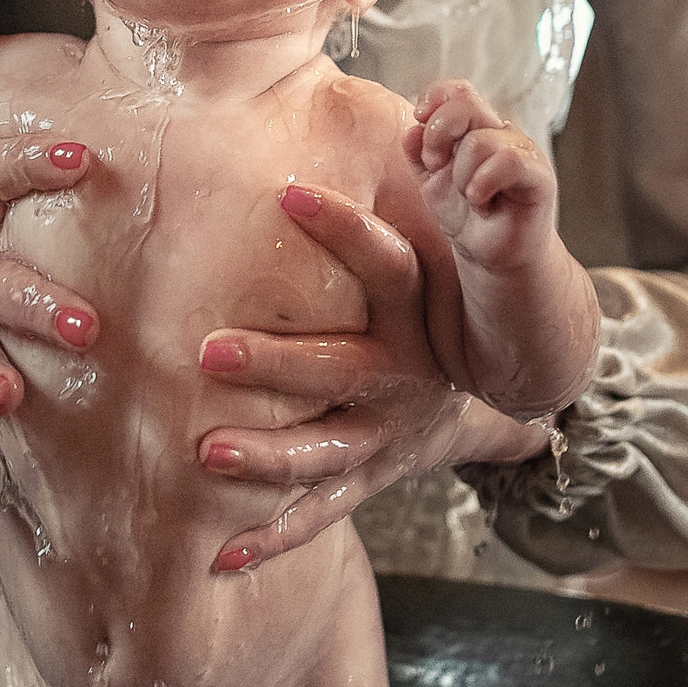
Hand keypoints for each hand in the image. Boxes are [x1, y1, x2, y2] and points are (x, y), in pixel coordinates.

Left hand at [194, 184, 550, 572]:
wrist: (482, 403)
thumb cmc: (419, 315)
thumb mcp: (419, 267)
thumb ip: (371, 215)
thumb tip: (303, 130)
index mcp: (414, 316)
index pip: (388, 265)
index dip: (345, 228)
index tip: (287, 192)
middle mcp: (401, 377)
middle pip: (338, 368)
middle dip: (274, 363)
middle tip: (206, 352)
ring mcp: (384, 436)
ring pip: (323, 452)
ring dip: (265, 456)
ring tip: (205, 452)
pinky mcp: (367, 482)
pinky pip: (317, 514)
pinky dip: (270, 539)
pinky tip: (216, 556)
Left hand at [405, 79, 554, 271]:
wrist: (491, 255)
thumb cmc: (466, 216)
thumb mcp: (430, 181)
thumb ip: (419, 152)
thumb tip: (413, 128)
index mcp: (475, 127)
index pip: (458, 90)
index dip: (435, 97)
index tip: (419, 119)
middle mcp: (500, 132)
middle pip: (467, 103)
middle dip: (439, 133)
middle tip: (435, 165)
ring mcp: (522, 150)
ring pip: (480, 141)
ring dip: (462, 175)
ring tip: (468, 196)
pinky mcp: (539, 175)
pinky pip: (508, 161)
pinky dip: (483, 183)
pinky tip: (481, 202)